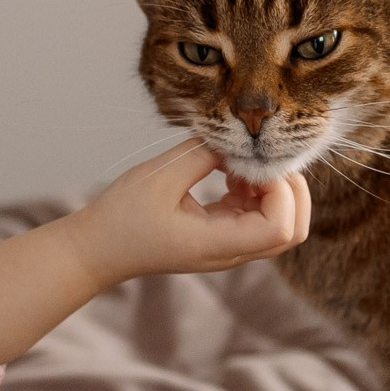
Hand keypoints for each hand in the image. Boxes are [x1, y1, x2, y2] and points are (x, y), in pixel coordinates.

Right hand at [65, 140, 311, 288]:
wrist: (97, 249)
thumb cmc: (121, 218)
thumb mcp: (159, 177)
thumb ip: (203, 155)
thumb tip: (236, 138)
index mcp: (217, 245)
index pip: (280, 228)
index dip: (281, 192)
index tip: (253, 165)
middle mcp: (230, 252)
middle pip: (292, 231)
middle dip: (289, 191)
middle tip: (260, 161)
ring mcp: (228, 248)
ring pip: (280, 224)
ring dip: (271, 189)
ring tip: (237, 166)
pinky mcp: (221, 237)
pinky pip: (258, 217)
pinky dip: (255, 192)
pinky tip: (228, 174)